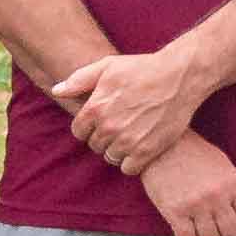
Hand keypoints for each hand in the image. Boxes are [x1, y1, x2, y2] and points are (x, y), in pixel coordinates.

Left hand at [52, 41, 205, 173]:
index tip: (101, 120)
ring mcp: (128, 140)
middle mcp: (108, 127)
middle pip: (94, 146)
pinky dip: (132, 161)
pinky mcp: (147, 151)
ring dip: (117, 150)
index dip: (88, 127)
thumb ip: (79, 80)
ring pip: (111, 157)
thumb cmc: (142, 68)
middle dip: (103, 137)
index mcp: (95, 107)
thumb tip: (56, 90)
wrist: (179, 77)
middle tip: (120, 125)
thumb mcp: (107, 66)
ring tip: (130, 135)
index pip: (78, 131)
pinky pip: (128, 169)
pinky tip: (140, 147)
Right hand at [138, 135, 235, 235]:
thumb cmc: (195, 155)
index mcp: (233, 183)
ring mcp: (196, 204)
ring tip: (200, 230)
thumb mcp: (224, 168)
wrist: (161, 144)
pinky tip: (187, 232)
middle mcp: (217, 196)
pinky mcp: (174, 211)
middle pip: (231, 233)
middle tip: (217, 232)